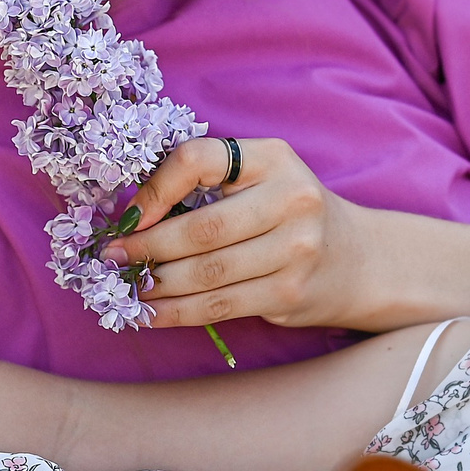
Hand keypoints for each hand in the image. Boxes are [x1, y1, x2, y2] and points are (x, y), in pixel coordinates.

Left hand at [104, 137, 379, 330]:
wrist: (358, 260)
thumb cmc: (290, 215)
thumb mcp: (261, 179)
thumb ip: (208, 184)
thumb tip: (130, 214)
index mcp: (274, 158)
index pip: (199, 160)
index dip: (155, 187)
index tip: (129, 214)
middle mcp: (291, 199)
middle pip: (201, 227)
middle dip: (146, 246)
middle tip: (111, 256)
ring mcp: (295, 250)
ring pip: (206, 272)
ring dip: (156, 283)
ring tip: (126, 285)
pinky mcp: (290, 293)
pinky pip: (219, 306)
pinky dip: (176, 312)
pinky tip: (150, 312)